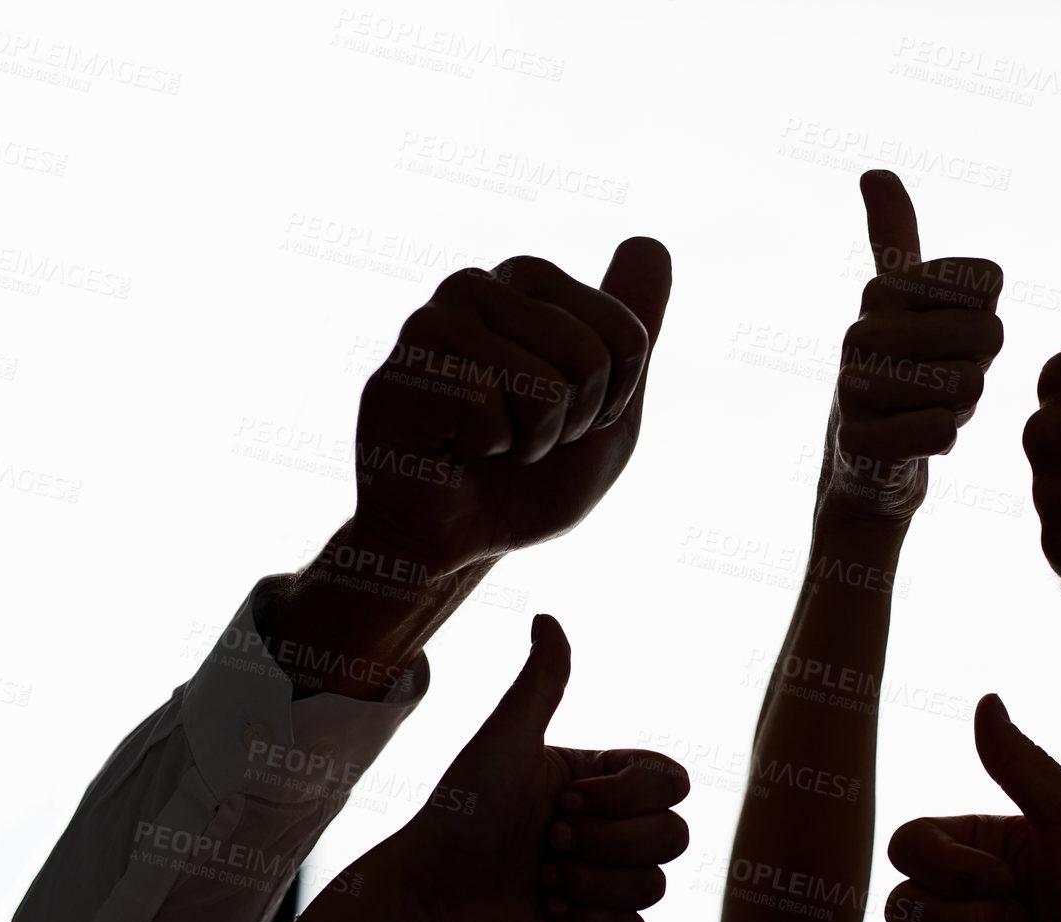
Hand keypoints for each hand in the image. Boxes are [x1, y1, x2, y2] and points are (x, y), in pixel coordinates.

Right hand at [353, 238, 672, 575]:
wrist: (454, 540)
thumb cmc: (528, 479)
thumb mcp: (608, 409)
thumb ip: (633, 328)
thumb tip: (652, 241)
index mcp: (531, 284)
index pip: (630, 336)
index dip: (610, 403)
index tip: (566, 419)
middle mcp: (480, 285)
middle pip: (591, 356)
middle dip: (572, 422)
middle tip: (522, 437)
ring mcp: (437, 318)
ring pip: (545, 384)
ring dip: (530, 440)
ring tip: (488, 443)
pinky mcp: (408, 362)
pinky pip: (492, 410)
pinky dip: (486, 449)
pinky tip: (452, 446)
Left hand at [384, 614, 690, 921]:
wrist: (424, 896)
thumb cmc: (459, 811)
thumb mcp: (504, 740)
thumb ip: (540, 683)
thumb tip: (548, 616)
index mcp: (600, 783)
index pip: (671, 782)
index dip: (626, 797)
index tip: (562, 799)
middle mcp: (610, 830)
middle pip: (674, 836)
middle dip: (606, 843)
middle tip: (548, 842)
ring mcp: (606, 883)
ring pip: (655, 886)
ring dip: (592, 883)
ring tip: (541, 880)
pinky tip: (547, 913)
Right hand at [821, 170, 1003, 520]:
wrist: (865, 464)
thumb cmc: (901, 375)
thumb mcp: (902, 304)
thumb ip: (894, 239)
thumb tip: (873, 171)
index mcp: (883, 290)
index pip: (988, 285)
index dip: (984, 319)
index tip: (947, 338)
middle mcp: (861, 330)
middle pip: (988, 336)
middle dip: (978, 368)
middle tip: (941, 381)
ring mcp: (855, 387)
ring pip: (969, 386)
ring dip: (961, 408)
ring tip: (924, 409)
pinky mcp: (860, 441)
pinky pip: (941, 431)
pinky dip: (941, 439)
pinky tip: (914, 440)